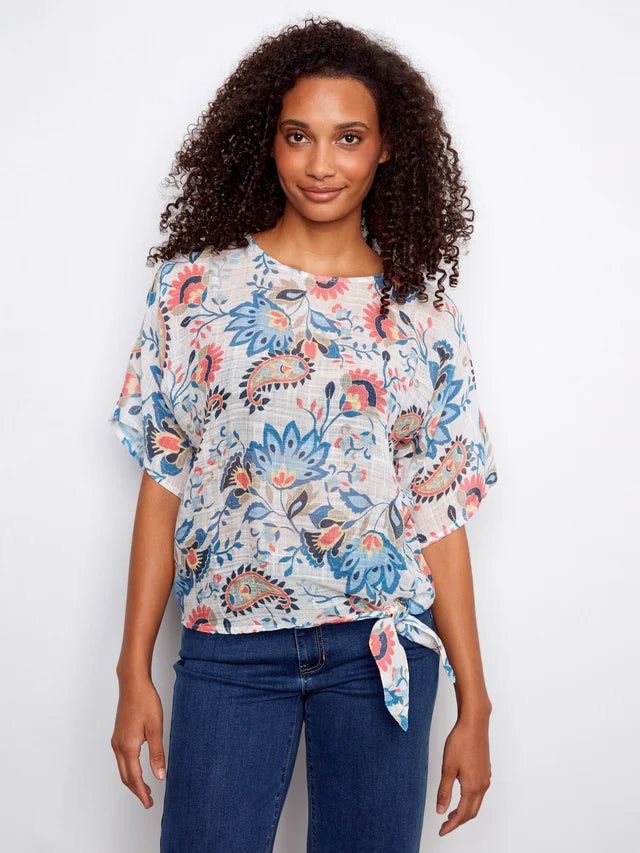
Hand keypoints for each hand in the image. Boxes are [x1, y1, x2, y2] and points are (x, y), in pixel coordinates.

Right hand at [111, 673, 166, 807]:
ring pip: (122, 768)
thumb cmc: (145, 702)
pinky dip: (129, 769)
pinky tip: (138, 769)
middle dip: (136, 790)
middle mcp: (118, 746)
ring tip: (145, 788)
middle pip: (126, 777)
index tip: (149, 804)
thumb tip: (160, 776)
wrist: (132, 684)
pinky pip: (121, 759)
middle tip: (148, 800)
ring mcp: (116, 740)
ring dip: (132, 780)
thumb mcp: (156, 728)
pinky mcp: (118, 735)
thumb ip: (157, 754)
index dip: (142, 793)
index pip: (134, 778)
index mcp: (128, 747)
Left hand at [436, 714, 491, 835]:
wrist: (474, 723)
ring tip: (451, 812)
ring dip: (465, 810)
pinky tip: (461, 795)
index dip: (452, 825)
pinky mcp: (485, 770)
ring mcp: (485, 777)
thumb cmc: (461, 741)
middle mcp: (482, 784)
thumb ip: (444, 791)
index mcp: (473, 786)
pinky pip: (479, 792)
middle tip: (445, 824)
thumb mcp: (448, 767)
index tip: (442, 831)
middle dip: (459, 821)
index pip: (463, 814)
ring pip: (476, 802)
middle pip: (472, 811)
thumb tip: (441, 810)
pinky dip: (470, 799)